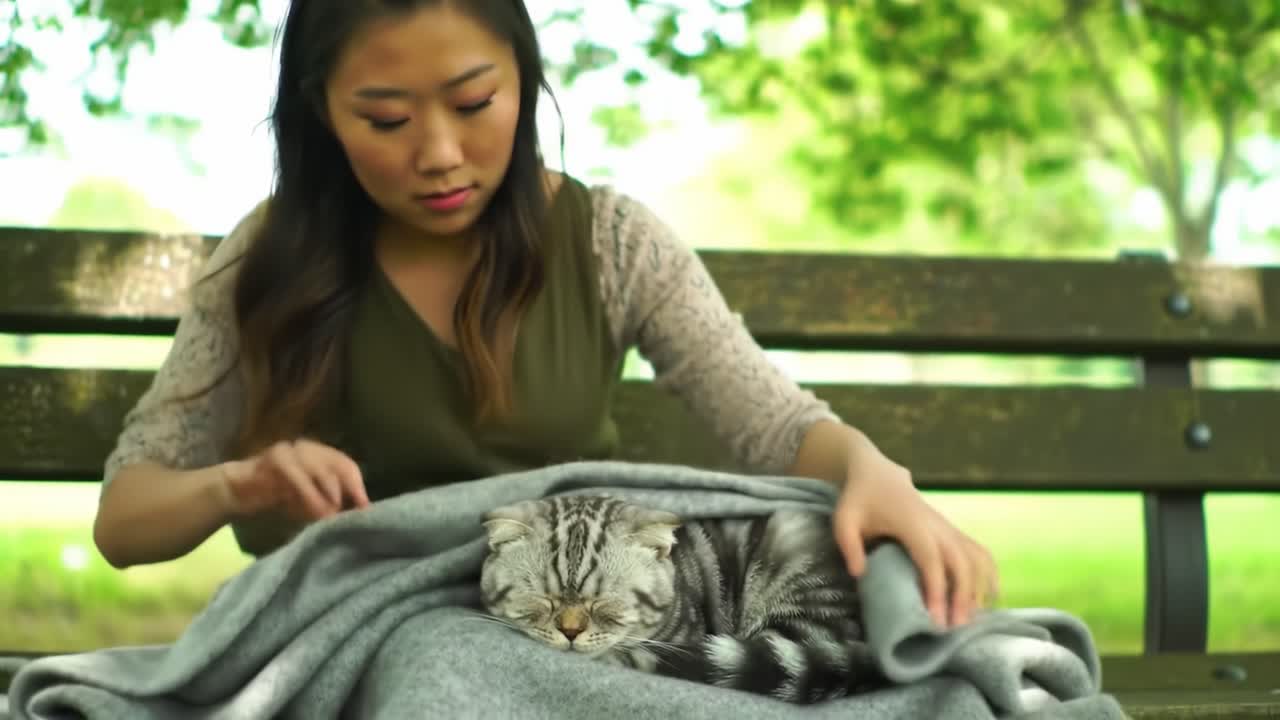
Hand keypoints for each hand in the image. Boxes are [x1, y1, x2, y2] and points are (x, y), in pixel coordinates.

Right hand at [217, 439, 370, 521]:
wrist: (236, 491)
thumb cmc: (277, 496)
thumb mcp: (309, 499)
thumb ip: (330, 501)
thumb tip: (357, 512)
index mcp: (319, 453)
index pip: (347, 465)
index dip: (357, 486)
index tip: (365, 507)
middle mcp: (308, 447)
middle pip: (340, 464)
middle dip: (350, 490)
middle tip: (354, 513)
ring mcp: (292, 450)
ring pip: (322, 470)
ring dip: (331, 497)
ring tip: (334, 517)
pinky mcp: (276, 459)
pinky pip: (300, 479)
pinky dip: (311, 497)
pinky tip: (317, 513)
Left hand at [831, 449, 998, 629]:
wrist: (877, 474)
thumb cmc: (860, 500)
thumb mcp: (844, 521)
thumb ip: (849, 546)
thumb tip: (860, 575)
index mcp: (911, 523)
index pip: (931, 558)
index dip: (936, 588)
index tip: (936, 618)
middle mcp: (936, 525)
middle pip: (960, 561)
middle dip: (962, 595)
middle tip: (955, 627)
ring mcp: (947, 526)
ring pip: (975, 556)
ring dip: (979, 586)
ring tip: (973, 618)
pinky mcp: (952, 529)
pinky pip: (978, 551)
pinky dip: (988, 573)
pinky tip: (990, 597)